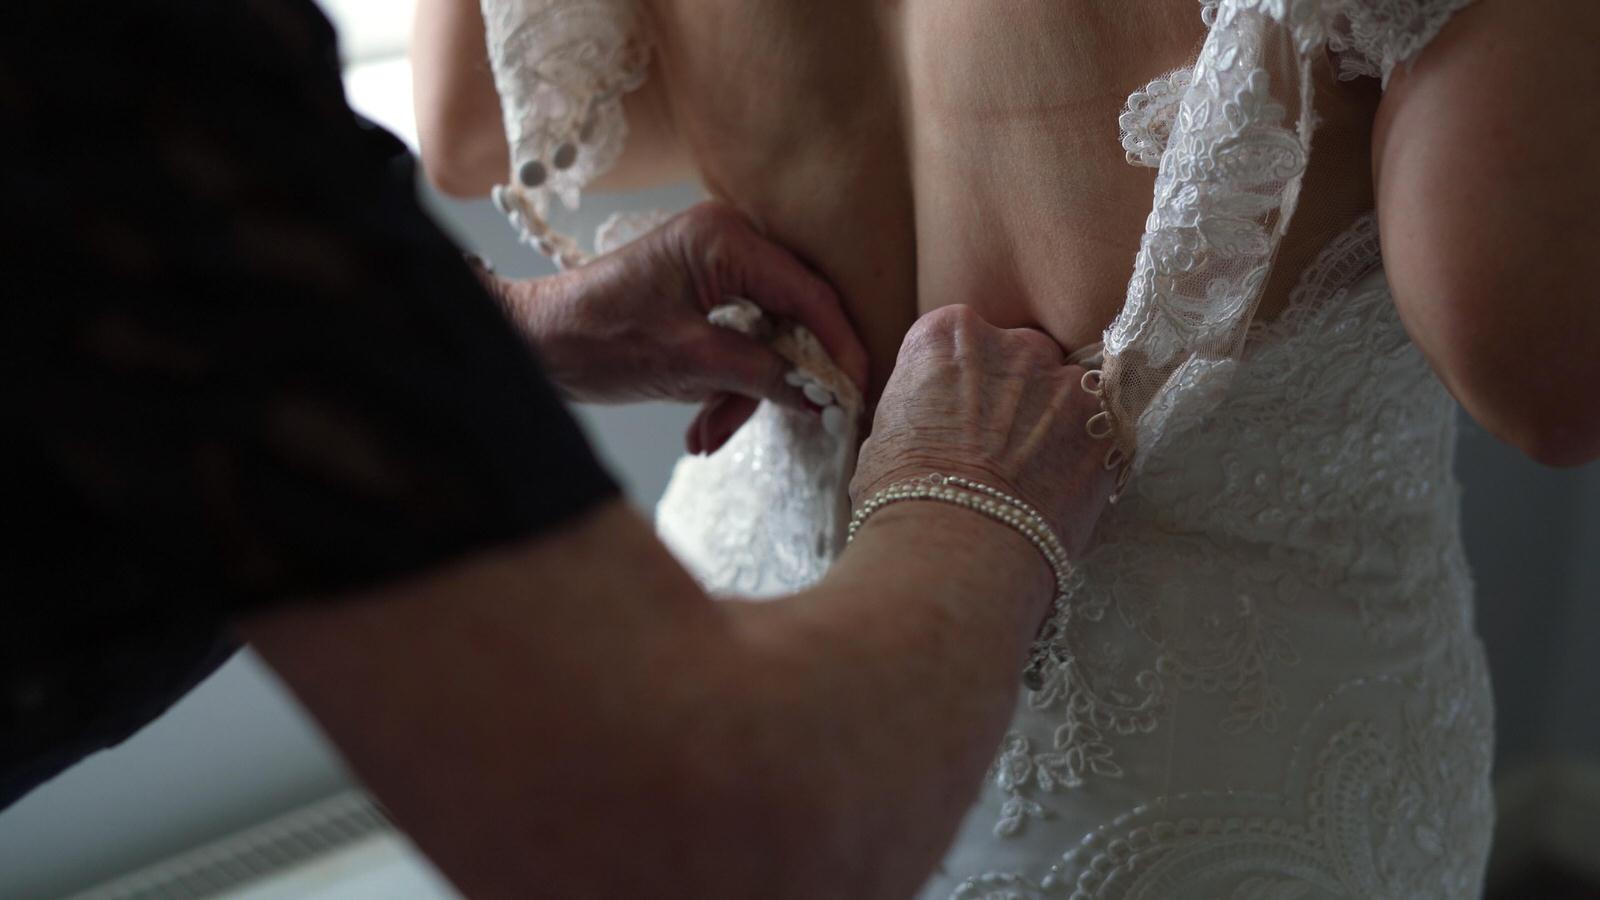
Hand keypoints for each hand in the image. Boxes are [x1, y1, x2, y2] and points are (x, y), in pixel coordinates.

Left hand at [492, 203, 868, 453]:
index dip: (840, 346)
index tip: (857, 394)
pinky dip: (729, 385)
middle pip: (794, 317)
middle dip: (785, 378)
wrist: (535, 342)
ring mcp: (717, 268)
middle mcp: (728, 242)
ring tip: (709, 435)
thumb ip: (761, 374)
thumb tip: (822, 398)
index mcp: (725, 239)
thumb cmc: (596, 338)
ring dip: (748, 392)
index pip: (808, 293)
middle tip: (802, 423)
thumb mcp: (687, 363)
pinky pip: (742, 343)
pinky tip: (703, 426)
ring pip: (768, 338)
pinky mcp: (705, 296)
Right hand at [851, 305, 1113, 557]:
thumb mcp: (887, 432)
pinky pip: (1102, 430)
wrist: (954, 546)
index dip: (962, 384)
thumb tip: (930, 424)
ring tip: (1034, 475)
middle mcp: (1011, 341)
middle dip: (1016, 393)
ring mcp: (1065, 380)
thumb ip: (921, 407)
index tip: (960, 416)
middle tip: (1001, 446)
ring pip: (1066, 392)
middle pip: (1020, 357)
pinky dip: (1087, 455)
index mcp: (947, 334)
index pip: (962, 341)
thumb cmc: (903, 496)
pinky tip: (1062, 489)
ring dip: (1055, 423)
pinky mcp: (1107, 424)